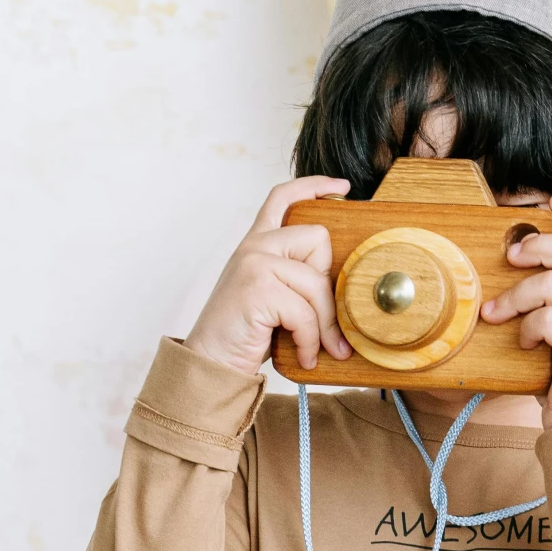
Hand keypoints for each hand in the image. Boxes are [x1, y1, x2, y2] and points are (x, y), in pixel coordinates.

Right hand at [186, 176, 353, 376]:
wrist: (209, 364)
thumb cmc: (243, 335)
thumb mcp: (270, 296)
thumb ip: (294, 277)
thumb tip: (341, 283)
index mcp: (255, 243)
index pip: (283, 196)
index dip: (314, 186)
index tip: (342, 188)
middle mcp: (254, 246)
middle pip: (318, 239)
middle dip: (328, 287)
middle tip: (317, 320)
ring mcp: (254, 264)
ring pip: (316, 282)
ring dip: (324, 325)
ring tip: (315, 349)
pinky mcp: (257, 289)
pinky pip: (306, 313)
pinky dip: (310, 340)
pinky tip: (304, 355)